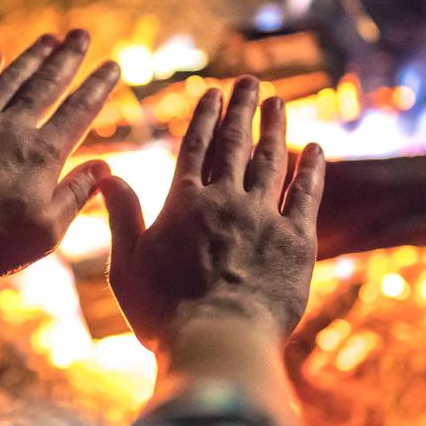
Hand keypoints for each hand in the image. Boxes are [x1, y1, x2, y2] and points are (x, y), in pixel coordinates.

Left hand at [0, 30, 119, 282]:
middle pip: (46, 85)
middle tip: (82, 34)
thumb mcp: (44, 231)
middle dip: (67, 58)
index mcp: (43, 156)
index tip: (113, 65)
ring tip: (48, 38)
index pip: (79, 112)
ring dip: (31, 58)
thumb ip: (75, 195)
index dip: (98, 87)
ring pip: (10, 81)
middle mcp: (13, 129)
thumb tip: (104, 167)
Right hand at [101, 76, 325, 350]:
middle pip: (235, 145)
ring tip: (277, 102)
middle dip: (242, 110)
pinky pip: (307, 195)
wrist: (218, 343)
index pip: (195, 147)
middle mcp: (226, 200)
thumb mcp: (127, 266)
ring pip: (272, 161)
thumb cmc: (164, 314)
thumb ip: (123, 217)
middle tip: (251, 82)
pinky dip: (312, 169)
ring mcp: (264, 218)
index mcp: (184, 203)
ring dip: (275, 128)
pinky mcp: (297, 241)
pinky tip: (316, 149)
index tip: (213, 92)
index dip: (206, 117)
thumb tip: (109, 176)